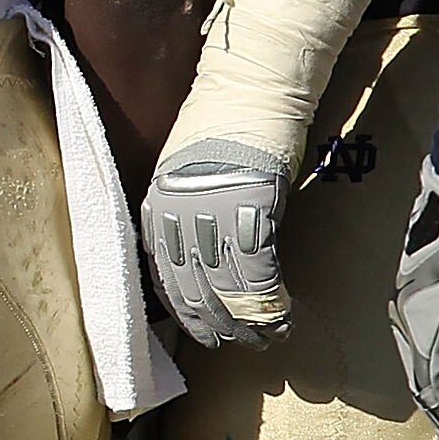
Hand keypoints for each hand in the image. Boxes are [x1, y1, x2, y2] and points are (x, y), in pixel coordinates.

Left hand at [141, 152, 295, 347]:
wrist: (248, 96)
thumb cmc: (220, 133)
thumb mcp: (181, 177)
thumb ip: (180, 219)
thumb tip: (194, 265)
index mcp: (156, 209)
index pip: (164, 277)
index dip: (186, 312)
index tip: (202, 333)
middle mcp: (177, 217)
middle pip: (195, 290)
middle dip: (218, 324)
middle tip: (237, 343)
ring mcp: (212, 216)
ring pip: (228, 290)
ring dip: (249, 321)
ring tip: (264, 336)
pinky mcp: (249, 212)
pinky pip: (259, 275)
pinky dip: (271, 303)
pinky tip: (282, 316)